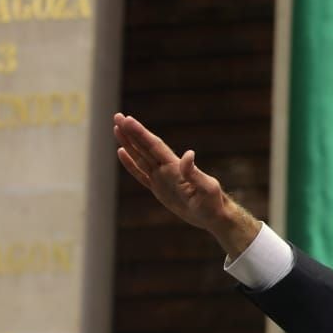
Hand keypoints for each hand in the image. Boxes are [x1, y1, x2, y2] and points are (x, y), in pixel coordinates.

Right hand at [113, 112, 260, 256]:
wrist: (215, 216)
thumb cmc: (213, 203)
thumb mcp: (206, 188)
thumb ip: (194, 173)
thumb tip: (188, 154)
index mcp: (175, 167)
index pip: (154, 146)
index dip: (141, 133)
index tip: (128, 120)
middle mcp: (167, 169)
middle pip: (145, 147)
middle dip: (131, 132)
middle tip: (117, 116)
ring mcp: (162, 178)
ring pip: (140, 157)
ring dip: (129, 143)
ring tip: (117, 128)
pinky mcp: (159, 189)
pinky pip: (141, 174)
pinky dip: (130, 163)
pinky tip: (122, 152)